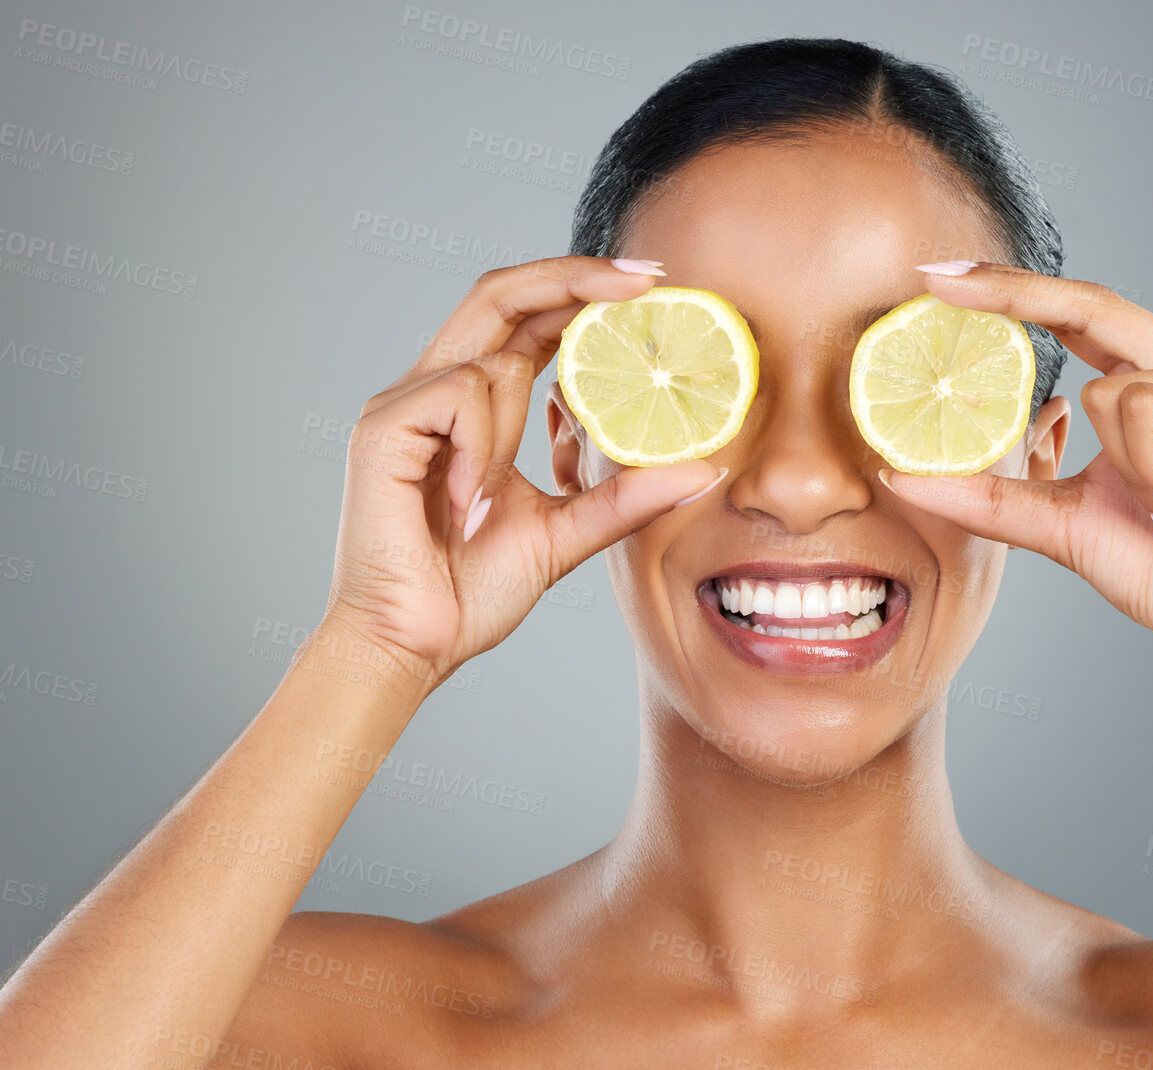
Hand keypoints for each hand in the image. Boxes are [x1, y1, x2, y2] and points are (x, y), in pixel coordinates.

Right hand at [322, 256, 726, 685]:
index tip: (653, 286)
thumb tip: (703, 471)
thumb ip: (624, 499)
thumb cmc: (470, 591)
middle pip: (501, 294)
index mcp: (476, 409)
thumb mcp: (567, 535)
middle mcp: (436, 392)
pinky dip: (481, 443)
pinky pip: (459, 395)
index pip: (530, 321)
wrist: (411, 644)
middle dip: (575, 275)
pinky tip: (467, 500)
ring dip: (516, 422)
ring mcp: (404, 404)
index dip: (585, 291)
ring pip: (491, 360)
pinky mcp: (383, 427)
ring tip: (491, 498)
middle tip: (647, 279)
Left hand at [878, 263, 1152, 660]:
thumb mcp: (1054, 522)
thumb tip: (899, 477)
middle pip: (1092, 302)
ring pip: (1108, 389)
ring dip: (1116, 463)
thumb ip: (989, 494)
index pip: (1080, 313)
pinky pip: (1143, 414)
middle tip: (933, 278)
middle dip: (1011, 290)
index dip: (1013, 289)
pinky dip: (1145, 469)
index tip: (941, 277)